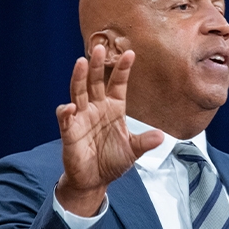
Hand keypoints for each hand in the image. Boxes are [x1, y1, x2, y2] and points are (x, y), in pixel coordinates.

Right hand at [54, 45, 162, 215]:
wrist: (95, 180)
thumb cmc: (112, 161)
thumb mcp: (133, 151)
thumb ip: (145, 142)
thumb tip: (161, 136)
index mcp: (113, 108)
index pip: (118, 84)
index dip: (123, 69)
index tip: (130, 53)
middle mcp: (96, 108)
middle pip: (95, 82)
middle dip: (97, 66)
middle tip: (99, 48)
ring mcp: (82, 118)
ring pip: (78, 93)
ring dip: (79, 78)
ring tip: (81, 63)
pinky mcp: (70, 132)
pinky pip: (66, 119)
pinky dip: (66, 112)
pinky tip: (70, 107)